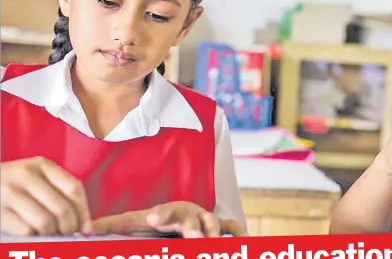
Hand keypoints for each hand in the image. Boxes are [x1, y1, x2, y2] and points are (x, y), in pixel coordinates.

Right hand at [0, 157, 91, 235]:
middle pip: (62, 207)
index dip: (84, 211)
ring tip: (49, 235)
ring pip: (45, 222)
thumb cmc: (12, 185)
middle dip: (69, 227)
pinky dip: (33, 237)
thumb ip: (59, 190)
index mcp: (41, 165)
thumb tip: (86, 224)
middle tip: (67, 234)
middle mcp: (25, 175)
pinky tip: (33, 236)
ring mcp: (9, 192)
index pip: (73, 188)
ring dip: (51, 234)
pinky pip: (26, 230)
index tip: (86, 227)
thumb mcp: (35, 177)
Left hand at [93, 201, 246, 237]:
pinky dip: (237, 235)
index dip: (162, 215)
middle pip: (194, 219)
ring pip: (215, 224)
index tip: (154, 219)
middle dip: (195, 228)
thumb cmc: (155, 221)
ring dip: (215, 234)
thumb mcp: (132, 223)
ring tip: (213, 245)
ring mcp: (207, 221)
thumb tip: (82, 230)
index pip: (166, 211)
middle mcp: (190, 214)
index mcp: (168, 212)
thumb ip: (111, 226)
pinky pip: (233, 230)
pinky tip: (243, 242)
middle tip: (194, 240)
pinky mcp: (220, 230)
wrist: (183, 216)